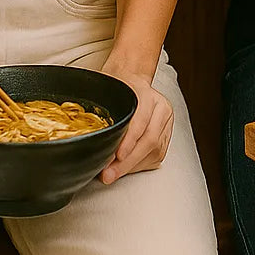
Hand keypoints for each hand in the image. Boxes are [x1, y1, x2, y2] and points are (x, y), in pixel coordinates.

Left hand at [99, 54, 173, 183]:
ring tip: (113, 173)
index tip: (118, 155)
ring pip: (154, 151)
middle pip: (149, 140)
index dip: (130, 139)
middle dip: (128, 161)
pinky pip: (155, 157)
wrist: (131, 81)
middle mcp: (160, 108)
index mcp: (147, 94)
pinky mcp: (166, 137)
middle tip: (110, 173)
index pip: (142, 119)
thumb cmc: (118, 86)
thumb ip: (98, 106)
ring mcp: (165, 123)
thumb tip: (87, 133)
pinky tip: (125, 168)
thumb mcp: (106, 88)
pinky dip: (138, 166)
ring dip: (132, 166)